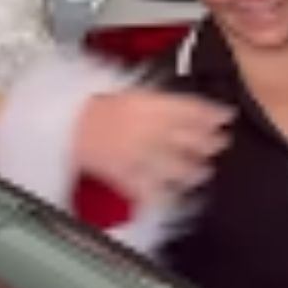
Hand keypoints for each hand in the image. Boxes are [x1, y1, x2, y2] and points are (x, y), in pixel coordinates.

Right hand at [74, 89, 232, 203]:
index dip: (213, 113)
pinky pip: (151, 190)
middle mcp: (150, 128)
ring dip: (195, 170)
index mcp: (148, 103)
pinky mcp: (127, 176)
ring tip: (204, 172)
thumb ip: (155, 100)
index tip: (227, 116)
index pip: (191, 108)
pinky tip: (173, 196)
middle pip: (190, 138)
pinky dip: (164, 194)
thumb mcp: (124, 90)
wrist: (60, 125)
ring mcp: (140, 154)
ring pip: (178, 166)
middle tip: (222, 143)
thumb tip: (181, 106)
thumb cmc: (86, 105)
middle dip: (210, 142)